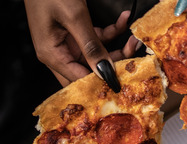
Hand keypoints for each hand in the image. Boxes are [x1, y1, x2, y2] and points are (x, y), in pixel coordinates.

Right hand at [24, 0, 139, 85]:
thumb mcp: (74, 18)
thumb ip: (91, 47)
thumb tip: (105, 73)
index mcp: (52, 55)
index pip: (79, 80)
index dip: (102, 82)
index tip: (124, 80)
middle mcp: (59, 53)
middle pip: (90, 71)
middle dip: (114, 66)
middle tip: (134, 60)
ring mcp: (68, 42)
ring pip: (98, 55)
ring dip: (118, 47)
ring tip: (134, 39)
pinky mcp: (76, 31)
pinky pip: (98, 38)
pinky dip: (112, 30)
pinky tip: (124, 20)